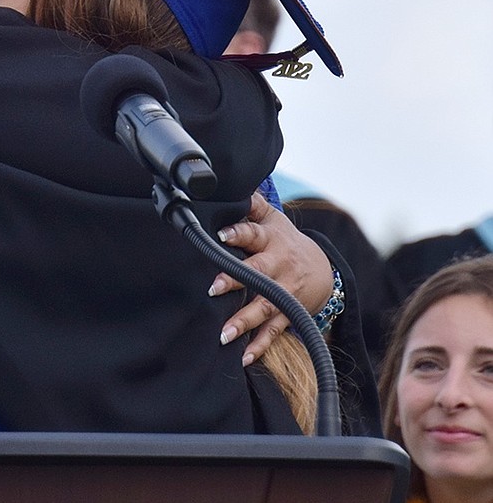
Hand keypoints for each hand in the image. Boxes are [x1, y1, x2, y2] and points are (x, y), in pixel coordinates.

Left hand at [209, 191, 332, 364]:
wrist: (325, 269)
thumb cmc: (284, 240)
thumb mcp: (272, 218)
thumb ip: (251, 204)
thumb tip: (232, 182)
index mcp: (272, 239)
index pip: (254, 233)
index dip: (239, 233)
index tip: (222, 235)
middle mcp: (280, 266)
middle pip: (259, 272)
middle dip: (237, 280)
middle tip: (213, 288)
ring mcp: (287, 292)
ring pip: (266, 306)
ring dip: (245, 320)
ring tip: (224, 333)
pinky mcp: (290, 313)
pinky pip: (275, 331)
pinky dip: (260, 346)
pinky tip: (243, 357)